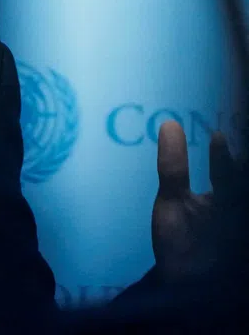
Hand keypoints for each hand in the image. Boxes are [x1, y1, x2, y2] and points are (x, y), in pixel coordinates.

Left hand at [151, 120, 240, 281]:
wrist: (183, 287)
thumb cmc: (179, 241)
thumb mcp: (173, 203)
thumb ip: (174, 167)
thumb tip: (170, 124)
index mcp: (228, 195)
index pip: (232, 169)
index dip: (225, 156)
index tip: (218, 137)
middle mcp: (239, 209)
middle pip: (242, 184)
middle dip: (239, 171)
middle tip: (235, 156)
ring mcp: (243, 231)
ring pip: (242, 201)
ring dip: (239, 186)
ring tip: (231, 189)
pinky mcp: (246, 258)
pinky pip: (242, 245)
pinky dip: (239, 238)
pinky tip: (233, 212)